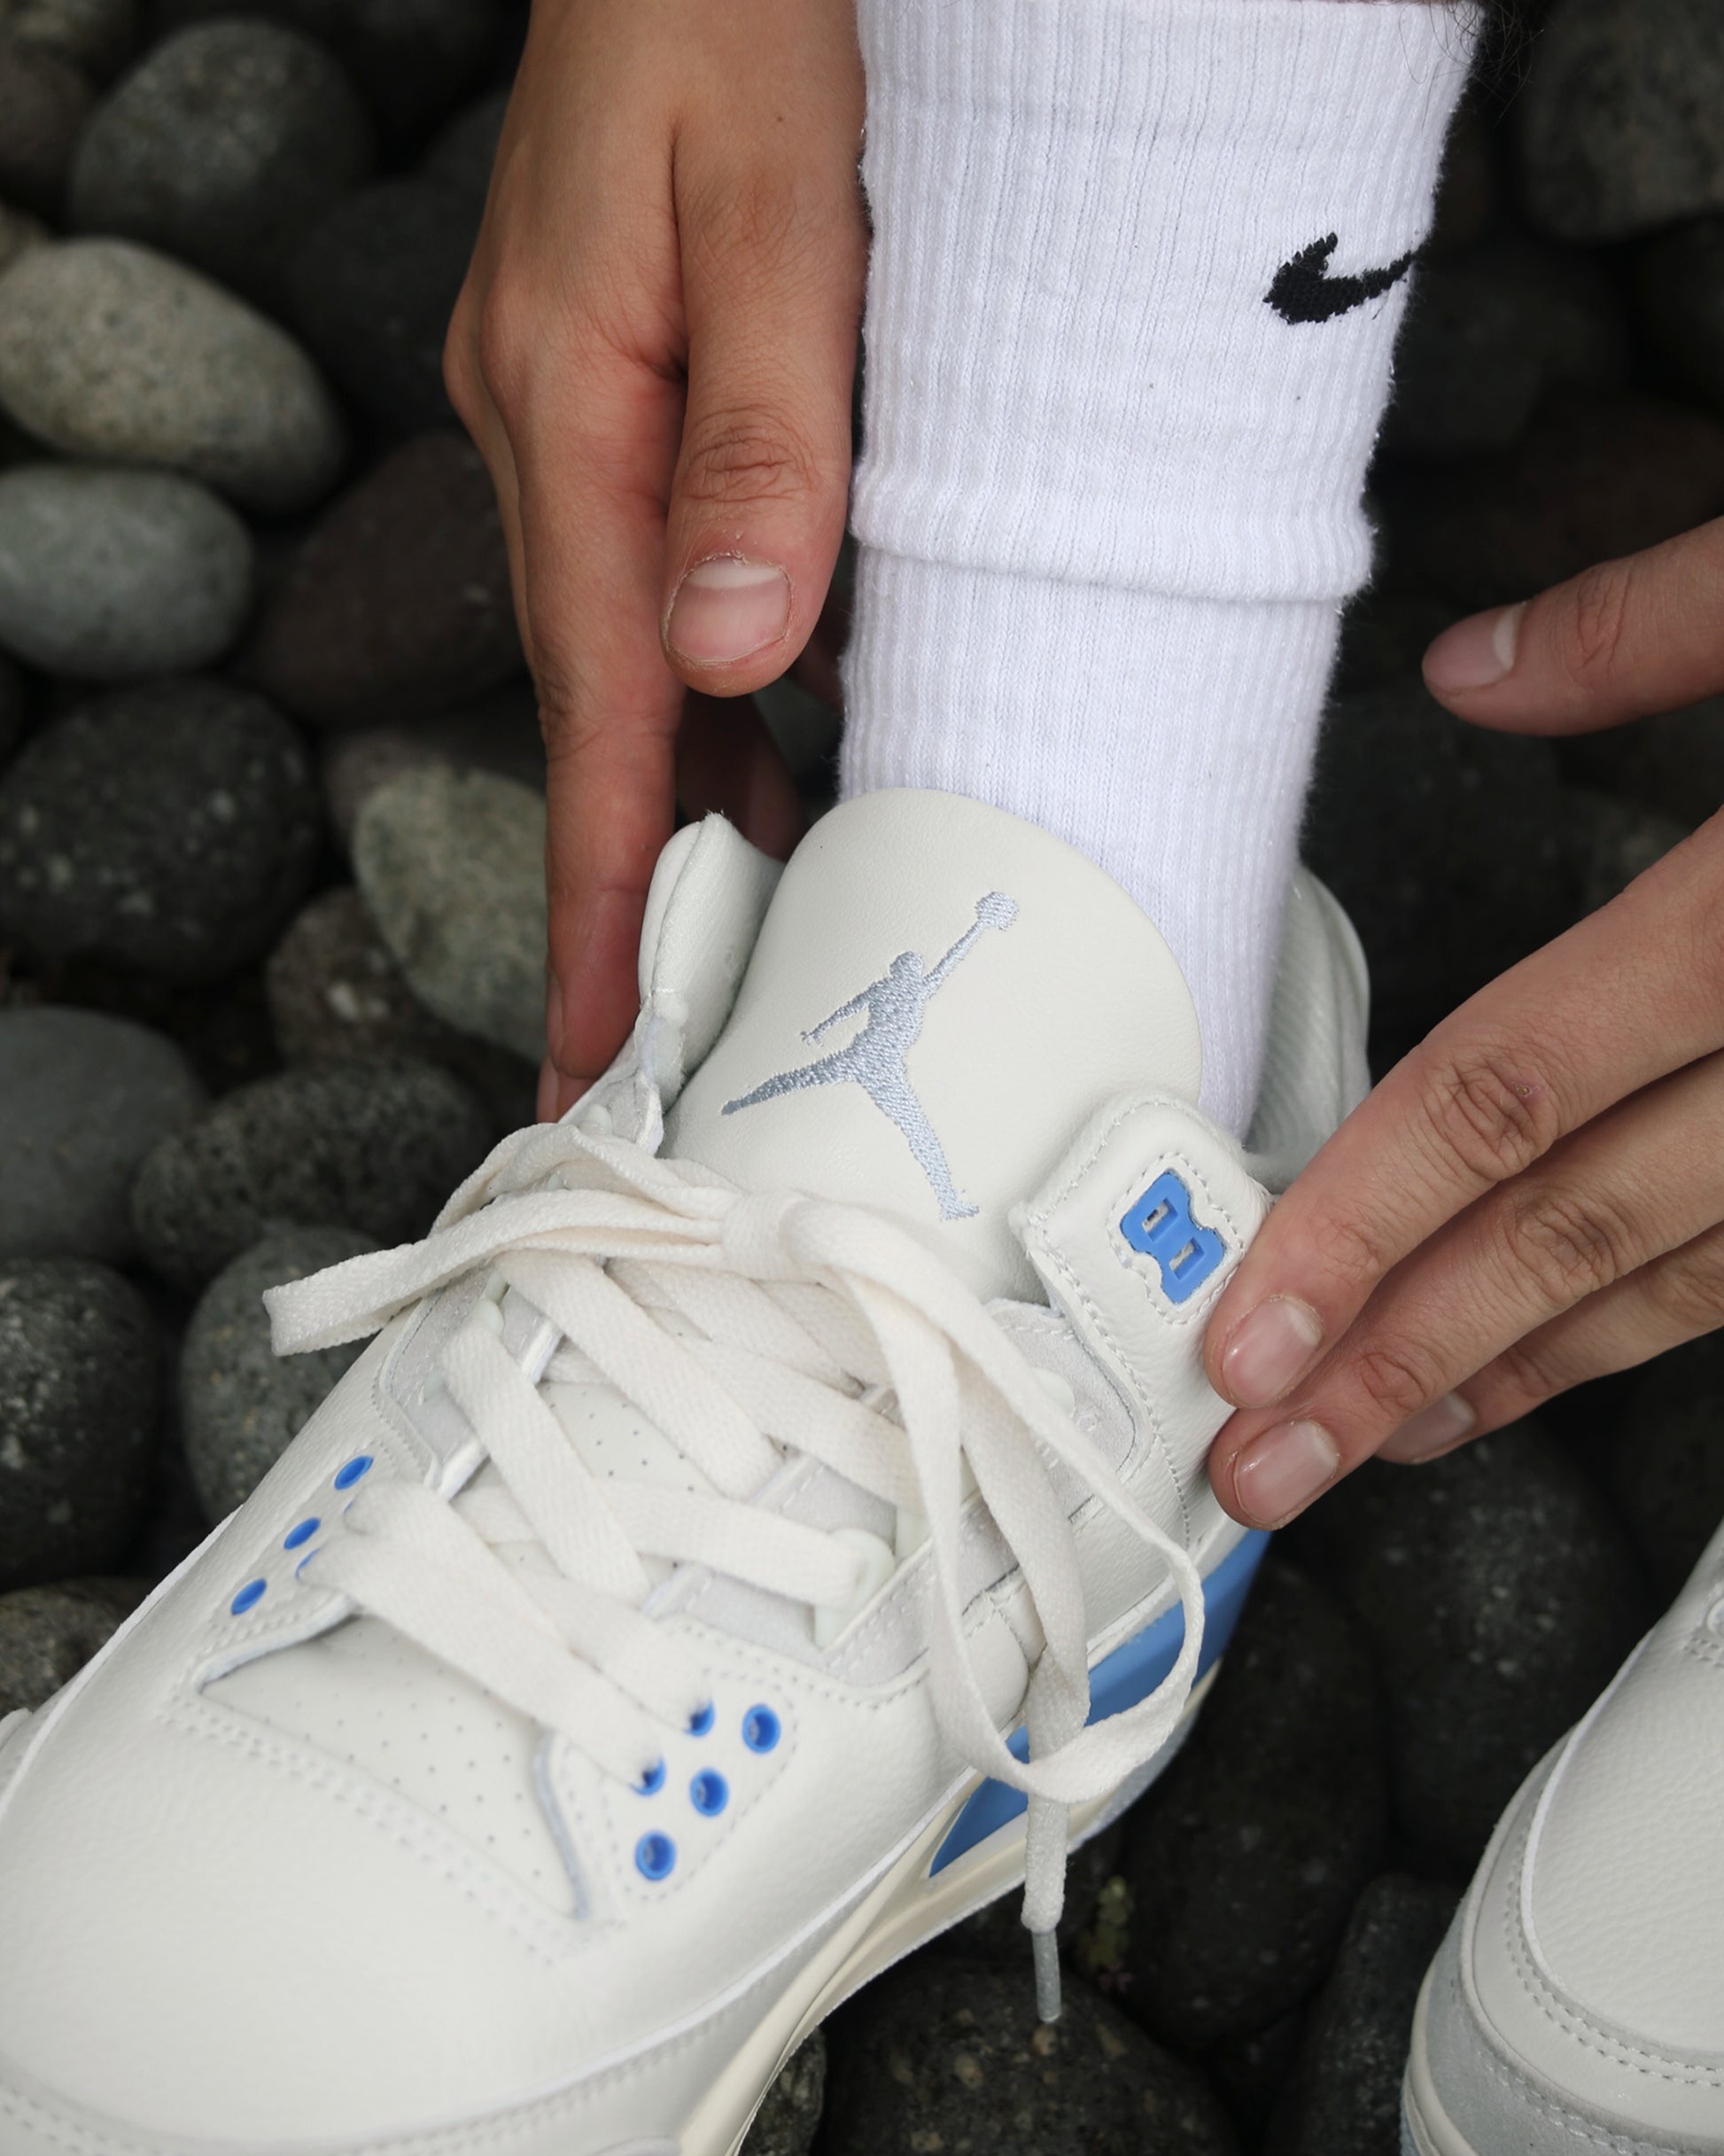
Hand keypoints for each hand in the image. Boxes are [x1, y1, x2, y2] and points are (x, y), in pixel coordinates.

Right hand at [444, 0, 865, 1118]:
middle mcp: (553, 433)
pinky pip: (668, 578)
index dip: (610, 902)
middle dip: (642, 892)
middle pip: (608, 712)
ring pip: (642, 657)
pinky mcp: (630, 388)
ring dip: (693, 802)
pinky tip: (788, 750)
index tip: (597, 1060)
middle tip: (680, 1059)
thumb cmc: (750, 9)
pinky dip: (725, 689)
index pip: (600, 715)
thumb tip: (735, 653)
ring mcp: (582, 413)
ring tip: (752, 951)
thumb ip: (762, 435)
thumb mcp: (775, 207)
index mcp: (572, 414)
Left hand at [1204, 517, 1723, 1528]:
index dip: (1364, 1219)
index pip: (1514, 1089)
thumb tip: (1466, 667)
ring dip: (1521, 1368)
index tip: (1250, 1325)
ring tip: (1384, 1432)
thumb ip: (1652, 623)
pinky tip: (1567, 1359)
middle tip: (1265, 1461)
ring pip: (1686, 1279)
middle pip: (1575, 1231)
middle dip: (1402, 1356)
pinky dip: (1661, 1321)